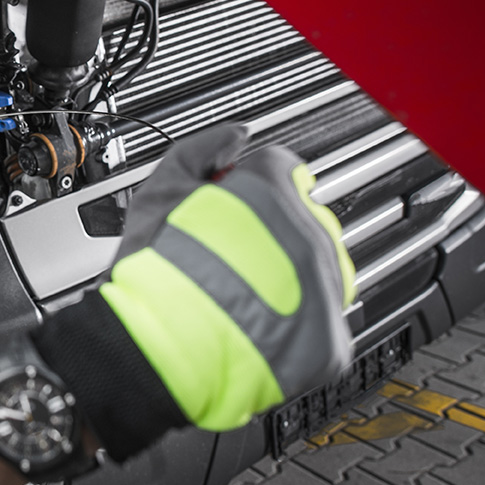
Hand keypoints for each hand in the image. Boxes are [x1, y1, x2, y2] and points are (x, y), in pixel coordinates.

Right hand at [32, 124, 355, 460]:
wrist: (160, 347)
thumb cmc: (155, 273)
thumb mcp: (159, 189)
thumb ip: (201, 149)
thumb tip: (234, 137)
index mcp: (274, 192)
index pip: (280, 169)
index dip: (248, 186)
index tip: (231, 206)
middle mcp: (309, 234)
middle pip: (299, 219)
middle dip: (268, 232)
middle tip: (226, 255)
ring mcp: (325, 287)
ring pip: (316, 268)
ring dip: (284, 275)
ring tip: (238, 294)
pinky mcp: (328, 337)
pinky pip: (320, 320)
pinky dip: (293, 323)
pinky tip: (257, 324)